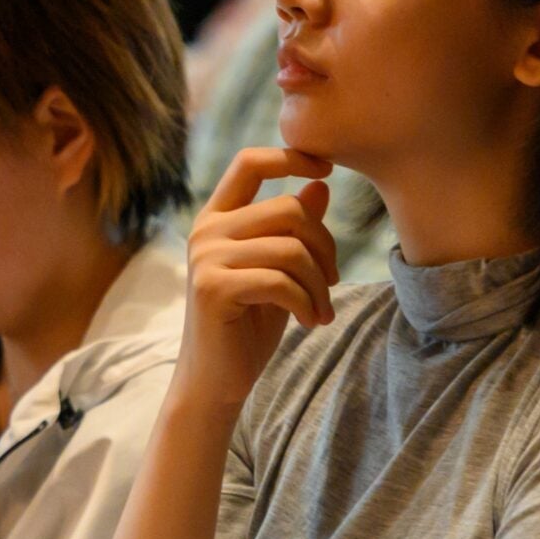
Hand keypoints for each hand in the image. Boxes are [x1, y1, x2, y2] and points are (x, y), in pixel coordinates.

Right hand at [179, 148, 339, 407]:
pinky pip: (281, 280)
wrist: (216, 381)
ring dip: (320, 283)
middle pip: (288, 209)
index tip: (327, 168)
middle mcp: (206, 230)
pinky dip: (306, 302)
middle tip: (333, 283)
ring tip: (322, 310)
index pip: (250, 163)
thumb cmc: (248, 324)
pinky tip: (309, 321)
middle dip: (325, 246)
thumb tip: (320, 185)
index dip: (291, 157)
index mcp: (217, 217)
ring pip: (291, 247)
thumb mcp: (278, 270)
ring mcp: (206, 258)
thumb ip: (293, 229)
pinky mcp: (214, 288)